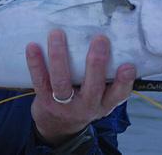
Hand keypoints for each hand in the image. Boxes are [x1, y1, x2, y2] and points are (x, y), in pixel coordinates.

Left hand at [26, 29, 135, 145]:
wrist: (57, 127)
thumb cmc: (83, 102)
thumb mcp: (101, 98)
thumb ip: (109, 78)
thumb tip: (117, 43)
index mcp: (103, 103)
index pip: (119, 94)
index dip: (125, 81)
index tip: (128, 65)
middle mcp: (86, 106)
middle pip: (93, 86)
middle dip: (96, 63)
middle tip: (100, 39)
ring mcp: (63, 104)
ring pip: (62, 81)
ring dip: (59, 56)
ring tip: (57, 34)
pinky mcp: (44, 100)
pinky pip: (39, 80)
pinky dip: (35, 63)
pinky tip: (33, 46)